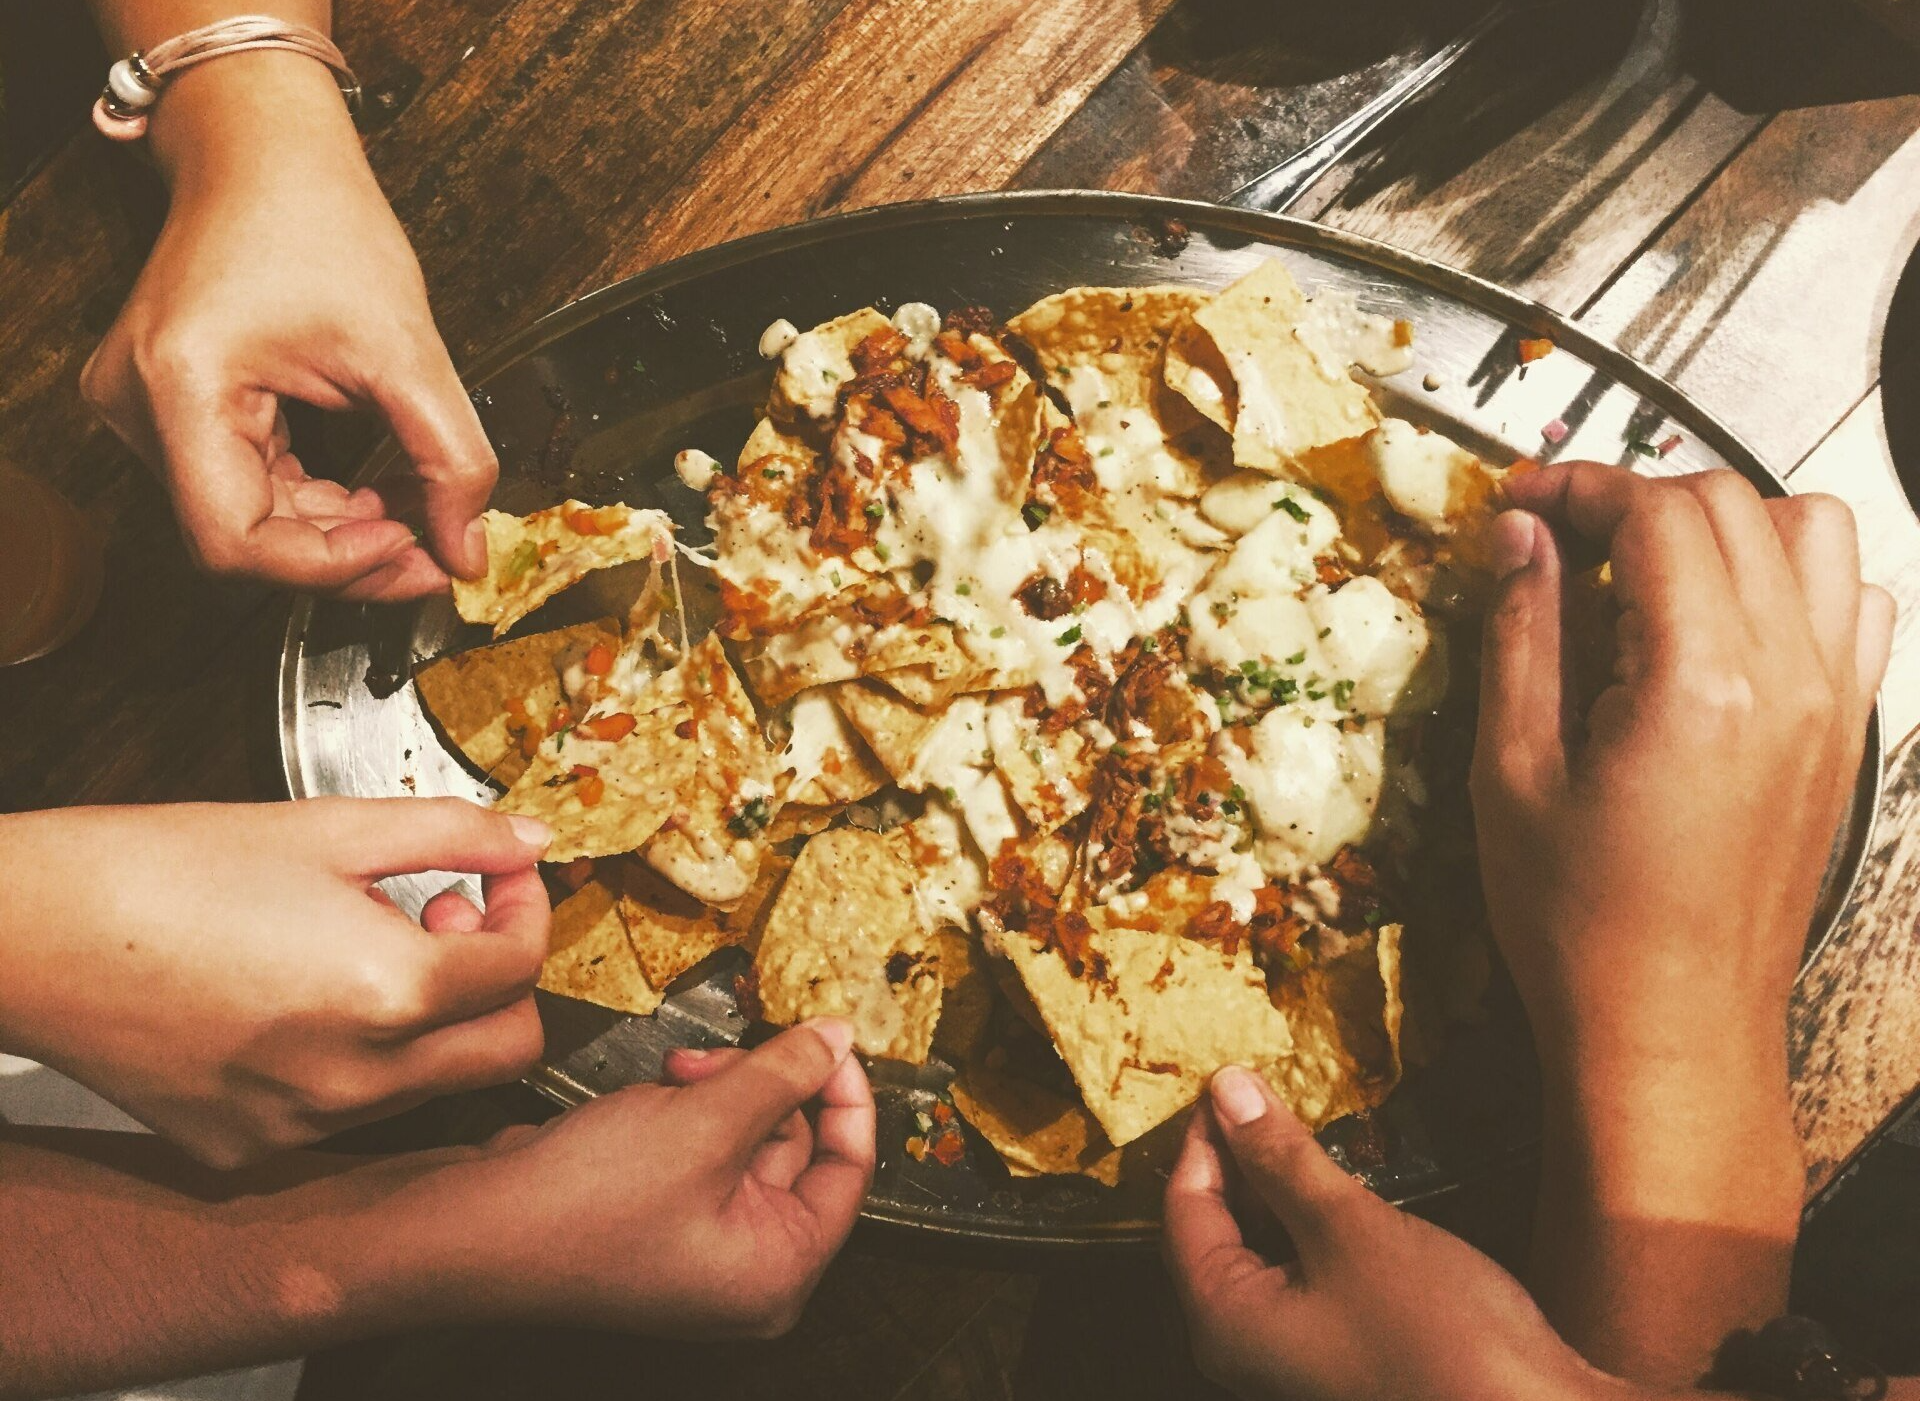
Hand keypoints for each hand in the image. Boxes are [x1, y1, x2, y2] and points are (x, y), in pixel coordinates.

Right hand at [0, 797, 552, 1166]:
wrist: (31, 933)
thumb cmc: (166, 871)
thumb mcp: (331, 828)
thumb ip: (454, 834)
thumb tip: (531, 841)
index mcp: (388, 993)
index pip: (521, 968)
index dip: (527, 907)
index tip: (503, 875)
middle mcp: (354, 1082)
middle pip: (507, 1051)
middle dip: (501, 982)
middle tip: (449, 917)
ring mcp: (300, 1129)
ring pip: (432, 1088)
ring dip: (431, 1019)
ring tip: (362, 944)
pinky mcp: (247, 1152)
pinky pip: (346, 1115)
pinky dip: (356, 1060)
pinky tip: (302, 997)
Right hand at [82, 53, 494, 599]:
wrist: (264, 152)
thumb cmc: (316, 217)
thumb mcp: (407, 347)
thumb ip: (449, 457)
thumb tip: (467, 550)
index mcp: (180, 386)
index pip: (235, 542)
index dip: (329, 567)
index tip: (412, 552)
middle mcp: (142, 408)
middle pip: (240, 542)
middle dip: (345, 558)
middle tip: (430, 554)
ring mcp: (149, 412)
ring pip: (247, 524)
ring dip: (336, 536)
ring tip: (411, 516)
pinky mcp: (174, 413)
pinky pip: (246, 490)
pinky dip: (317, 506)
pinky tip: (372, 496)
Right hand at [442, 1021, 874, 1337]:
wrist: (469, 1226)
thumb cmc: (580, 1205)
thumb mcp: (706, 1121)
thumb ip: (784, 1074)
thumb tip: (836, 1040)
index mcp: (778, 1272)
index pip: (850, 1169)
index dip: (845, 1094)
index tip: (831, 1040)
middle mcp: (745, 1270)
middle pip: (796, 1147)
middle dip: (759, 1086)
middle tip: (718, 1057)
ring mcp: (699, 1246)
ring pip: (745, 1136)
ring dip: (716, 1091)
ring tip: (671, 1078)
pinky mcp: (659, 1219)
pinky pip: (700, 1147)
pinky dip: (683, 1111)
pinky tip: (648, 1099)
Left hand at [1164, 1067, 1610, 1400]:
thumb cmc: (1439, 1336)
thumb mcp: (1351, 1228)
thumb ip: (1282, 1159)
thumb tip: (1229, 1093)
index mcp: (1223, 1321)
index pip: (1182, 1208)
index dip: (1204, 1136)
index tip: (1229, 1077)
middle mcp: (1243, 1343)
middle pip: (1215, 1227)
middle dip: (1239, 1158)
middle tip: (1264, 1091)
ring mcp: (1291, 1350)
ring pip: (1261, 1246)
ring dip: (1278, 1187)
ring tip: (1303, 1125)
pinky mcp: (1338, 1348)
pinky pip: (1301, 1269)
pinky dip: (1310, 1222)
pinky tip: (1341, 1183)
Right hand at [1473, 465, 1891, 1079]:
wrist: (1669, 1026)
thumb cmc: (1577, 921)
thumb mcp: (1511, 771)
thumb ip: (1521, 632)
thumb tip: (1520, 534)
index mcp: (1699, 684)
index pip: (1657, 513)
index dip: (1578, 488)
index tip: (1520, 505)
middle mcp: (1788, 678)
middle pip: (1731, 504)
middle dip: (1637, 498)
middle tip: (1562, 542)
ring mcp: (1833, 703)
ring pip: (1810, 532)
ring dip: (1725, 523)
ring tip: (1648, 572)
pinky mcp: (1845, 733)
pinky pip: (1852, 603)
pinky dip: (1792, 579)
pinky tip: (1722, 621)